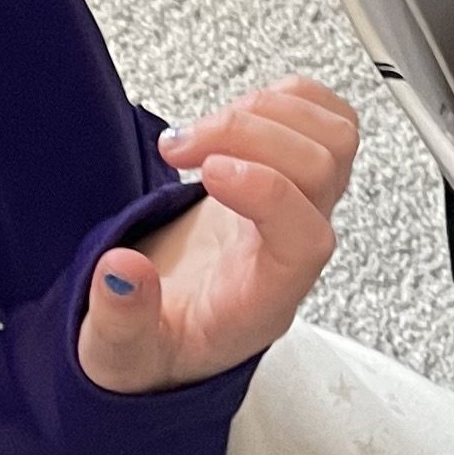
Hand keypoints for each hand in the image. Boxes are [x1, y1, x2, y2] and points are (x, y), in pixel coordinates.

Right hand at [78, 78, 360, 394]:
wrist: (171, 327)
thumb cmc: (161, 341)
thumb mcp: (119, 355)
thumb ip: (119, 322)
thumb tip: (121, 271)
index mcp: (264, 298)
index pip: (306, 240)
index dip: (269, 192)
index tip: (207, 173)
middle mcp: (295, 246)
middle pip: (323, 168)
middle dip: (246, 135)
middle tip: (179, 146)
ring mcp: (304, 205)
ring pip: (334, 135)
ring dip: (264, 110)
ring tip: (199, 133)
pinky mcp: (295, 173)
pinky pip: (325, 117)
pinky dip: (282, 98)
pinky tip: (230, 119)